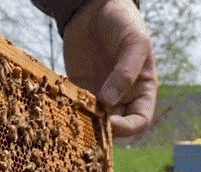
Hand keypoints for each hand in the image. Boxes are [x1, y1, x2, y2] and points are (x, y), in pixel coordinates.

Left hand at [62, 0, 157, 136]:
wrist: (96, 7)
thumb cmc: (123, 22)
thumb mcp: (134, 43)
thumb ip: (126, 72)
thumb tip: (109, 102)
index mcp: (141, 90)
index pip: (140, 121)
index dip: (127, 128)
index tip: (110, 124)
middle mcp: (121, 97)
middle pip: (114, 127)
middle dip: (101, 129)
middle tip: (85, 124)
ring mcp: (99, 94)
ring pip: (92, 120)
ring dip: (82, 123)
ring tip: (70, 117)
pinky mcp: (78, 88)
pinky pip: (73, 106)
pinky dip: (66, 109)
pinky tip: (59, 106)